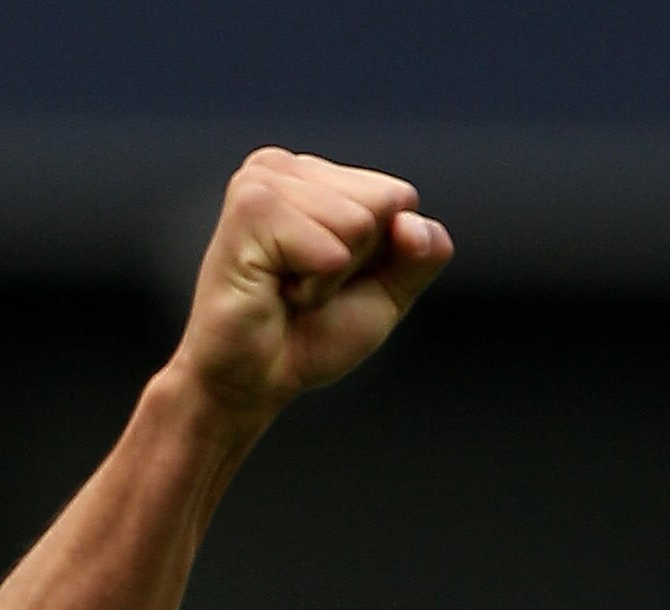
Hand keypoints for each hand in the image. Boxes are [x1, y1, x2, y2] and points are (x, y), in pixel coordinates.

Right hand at [174, 147, 451, 419]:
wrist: (253, 382)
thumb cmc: (308, 336)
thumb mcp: (384, 295)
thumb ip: (419, 256)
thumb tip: (416, 223)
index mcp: (317, 176)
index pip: (398, 198)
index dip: (379, 256)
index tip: (329, 279)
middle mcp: (288, 167)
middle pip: (383, 205)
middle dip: (355, 265)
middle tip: (304, 288)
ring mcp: (264, 180)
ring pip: (357, 225)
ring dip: (328, 278)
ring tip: (287, 289)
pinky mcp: (250, 207)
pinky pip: (327, 250)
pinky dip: (311, 287)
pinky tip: (274, 290)